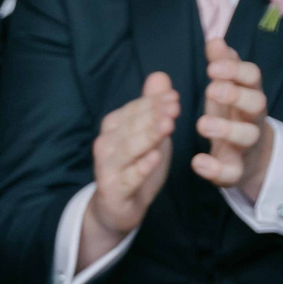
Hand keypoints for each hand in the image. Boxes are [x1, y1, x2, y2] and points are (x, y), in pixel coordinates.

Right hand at [82, 70, 179, 261]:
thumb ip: (152, 106)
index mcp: (115, 126)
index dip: (154, 102)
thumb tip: (160, 75)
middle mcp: (107, 143)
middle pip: (131, 126)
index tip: (174, 95)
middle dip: (153, 114)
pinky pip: (128, 177)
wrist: (118, 208)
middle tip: (175, 106)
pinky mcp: (113, 189)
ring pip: (128, 149)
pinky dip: (141, 167)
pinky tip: (155, 157)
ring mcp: (107, 167)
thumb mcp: (149, 133)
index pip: (134, 109)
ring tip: (168, 125)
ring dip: (148, 136)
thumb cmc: (136, 165)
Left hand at [193, 38, 274, 198]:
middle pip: (257, 104)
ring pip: (247, 137)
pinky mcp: (236, 171)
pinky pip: (231, 172)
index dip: (236, 70)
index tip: (213, 66)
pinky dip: (215, 168)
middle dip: (236, 94)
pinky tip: (198, 160)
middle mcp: (253, 119)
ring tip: (201, 123)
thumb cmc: (235, 115)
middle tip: (211, 89)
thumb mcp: (229, 89)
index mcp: (250, 95)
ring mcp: (247, 146)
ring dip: (226, 129)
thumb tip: (215, 39)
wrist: (252, 158)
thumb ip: (223, 66)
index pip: (253, 77)